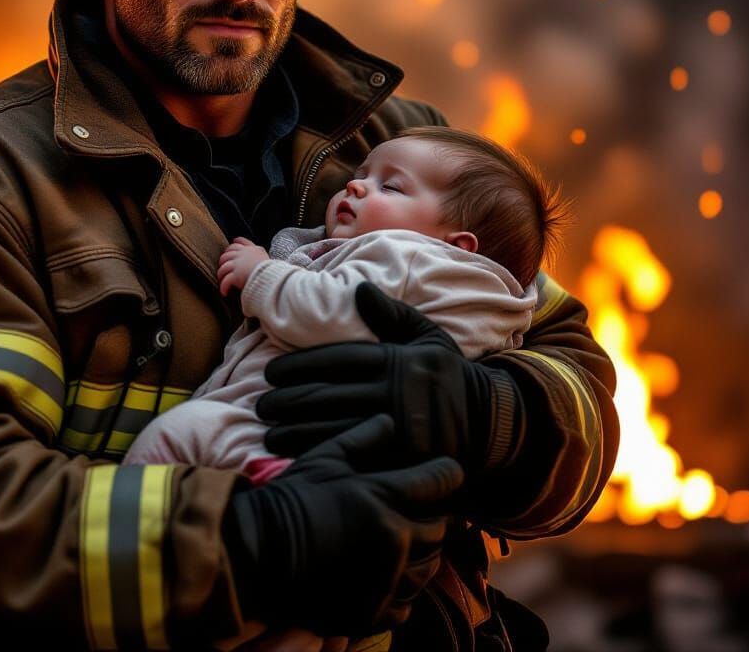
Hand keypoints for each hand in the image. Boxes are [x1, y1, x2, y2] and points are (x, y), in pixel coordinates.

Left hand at [218, 237, 270, 296]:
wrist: (272, 277)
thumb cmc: (272, 269)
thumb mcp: (266, 256)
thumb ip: (259, 254)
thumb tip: (258, 253)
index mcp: (252, 249)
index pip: (239, 242)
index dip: (233, 245)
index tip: (231, 246)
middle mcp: (243, 254)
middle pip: (227, 254)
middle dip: (223, 260)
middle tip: (224, 268)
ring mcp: (238, 264)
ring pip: (223, 267)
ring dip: (221, 274)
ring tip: (222, 280)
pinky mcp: (235, 275)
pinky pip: (225, 281)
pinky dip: (223, 287)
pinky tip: (224, 292)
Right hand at [222, 414, 462, 636]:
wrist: (258, 551)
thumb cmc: (292, 497)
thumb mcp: (324, 458)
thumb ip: (362, 438)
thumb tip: (391, 420)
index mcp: (382, 497)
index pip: (442, 481)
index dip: (444, 473)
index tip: (439, 473)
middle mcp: (393, 540)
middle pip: (441, 527)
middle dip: (433, 514)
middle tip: (415, 509)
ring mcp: (385, 581)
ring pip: (429, 568)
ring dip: (421, 553)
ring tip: (400, 541)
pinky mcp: (372, 612)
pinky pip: (406, 605)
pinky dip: (401, 590)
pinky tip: (384, 576)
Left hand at [257, 283, 520, 478]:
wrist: (488, 420)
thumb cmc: (447, 374)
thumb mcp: (427, 337)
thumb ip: (392, 314)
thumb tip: (358, 289)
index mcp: (395, 361)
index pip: (338, 361)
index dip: (301, 366)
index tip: (272, 372)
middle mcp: (394, 394)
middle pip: (330, 396)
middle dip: (290, 400)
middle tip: (260, 403)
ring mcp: (398, 429)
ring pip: (337, 430)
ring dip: (298, 432)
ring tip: (267, 432)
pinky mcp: (401, 459)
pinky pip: (356, 458)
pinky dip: (324, 457)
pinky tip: (297, 458)